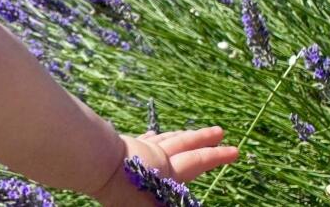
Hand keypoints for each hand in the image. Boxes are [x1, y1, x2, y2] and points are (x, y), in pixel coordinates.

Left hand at [94, 126, 238, 205]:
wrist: (95, 163)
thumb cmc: (123, 191)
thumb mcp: (152, 203)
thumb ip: (170, 200)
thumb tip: (180, 197)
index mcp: (168, 173)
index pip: (198, 162)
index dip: (217, 156)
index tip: (234, 149)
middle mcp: (158, 157)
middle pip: (185, 144)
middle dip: (204, 139)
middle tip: (220, 131)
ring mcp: (141, 148)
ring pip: (166, 139)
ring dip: (182, 135)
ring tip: (192, 132)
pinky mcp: (124, 146)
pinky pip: (145, 140)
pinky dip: (154, 138)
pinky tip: (154, 134)